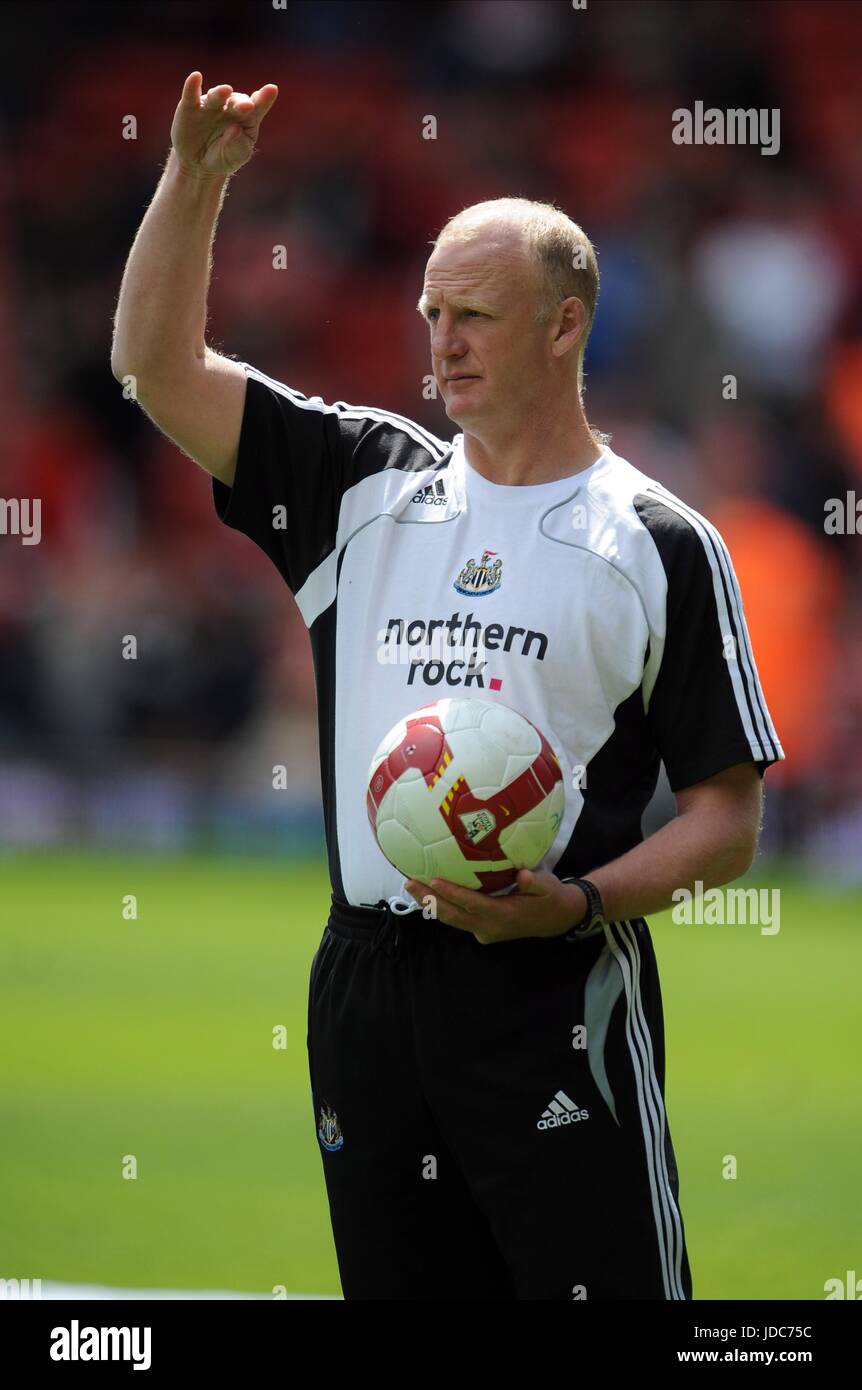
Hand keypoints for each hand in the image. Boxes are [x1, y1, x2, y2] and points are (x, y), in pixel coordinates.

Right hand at [170, 71, 278, 178]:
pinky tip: (196, 77)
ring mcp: (211, 105)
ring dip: (220, 93)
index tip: (272, 90)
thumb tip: (236, 128)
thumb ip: (238, 145)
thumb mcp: (234, 157)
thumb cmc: (223, 157)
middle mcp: (230, 107)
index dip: (264, 98)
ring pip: (217, 96)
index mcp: (247, 118)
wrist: (197, 164)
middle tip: (247, 106)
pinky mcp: (190, 106)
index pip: (258, 107)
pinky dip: (192, 85)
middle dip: (241, 103)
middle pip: (237, 102)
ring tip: (226, 91)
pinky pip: (191, 94)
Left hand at [405, 869, 587, 944]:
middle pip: (454, 915)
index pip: (472, 904)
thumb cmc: (551, 897)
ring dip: (431, 905)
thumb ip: (535, 882)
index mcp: (504, 915)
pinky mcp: (482, 929)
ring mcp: (484, 931)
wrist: (557, 919)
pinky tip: (429, 894)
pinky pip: (458, 919)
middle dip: (430, 900)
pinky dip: (442, 907)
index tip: (434, 881)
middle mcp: (489, 926)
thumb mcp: (548, 887)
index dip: (453, 894)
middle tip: (409, 883)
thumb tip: (523, 875)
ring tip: (412, 888)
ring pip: (452, 919)